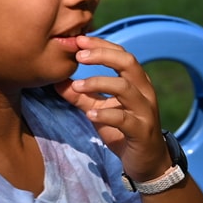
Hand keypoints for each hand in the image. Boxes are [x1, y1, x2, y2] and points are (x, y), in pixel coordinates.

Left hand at [56, 35, 172, 182]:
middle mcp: (144, 92)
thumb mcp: (99, 109)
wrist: (146, 162)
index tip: (78, 40)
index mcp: (136, 82)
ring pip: (125, 88)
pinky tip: (90, 114)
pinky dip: (105, 114)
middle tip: (78, 56)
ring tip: (77, 86)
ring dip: (99, 83)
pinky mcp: (142, 131)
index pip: (120, 54)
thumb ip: (80, 96)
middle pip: (128, 63)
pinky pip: (124, 119)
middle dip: (102, 55)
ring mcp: (145, 111)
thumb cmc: (123, 130)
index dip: (100, 44)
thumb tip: (56, 81)